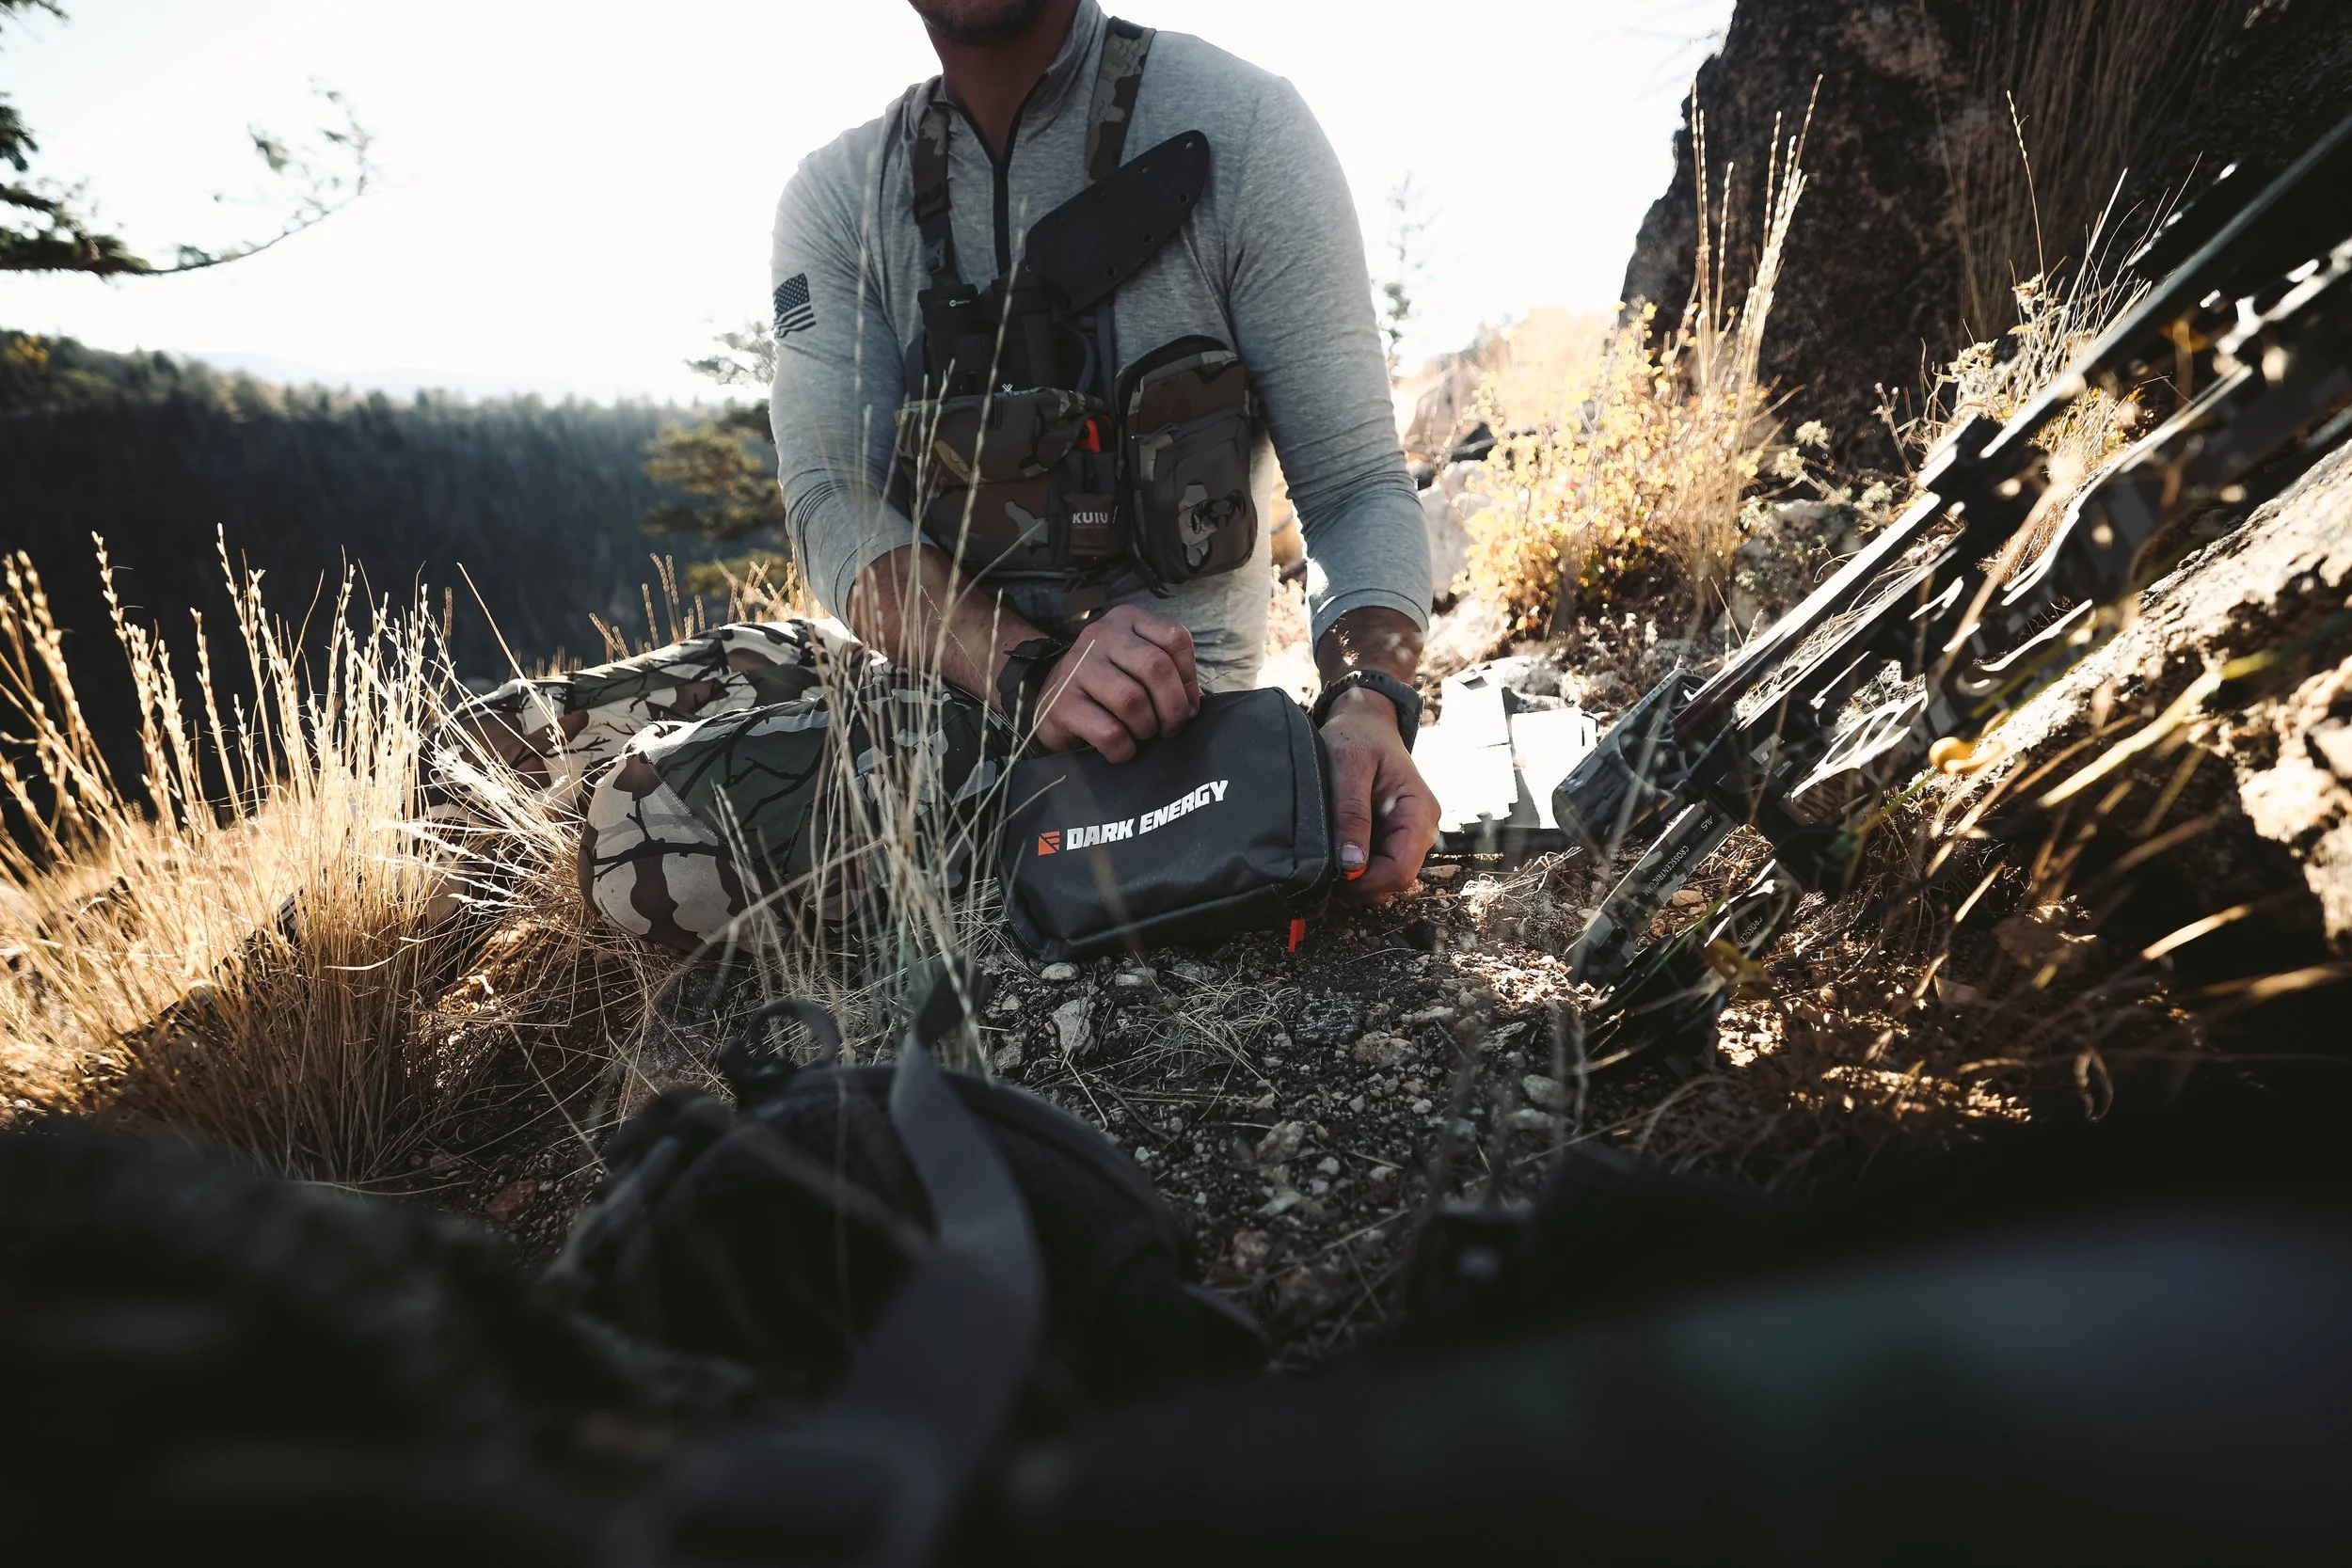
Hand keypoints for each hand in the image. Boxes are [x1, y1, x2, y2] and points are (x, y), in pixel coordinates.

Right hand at [1027, 604, 1201, 761]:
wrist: (1048, 702)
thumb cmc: (1104, 688)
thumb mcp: (1135, 666)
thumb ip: (1169, 674)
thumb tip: (1195, 705)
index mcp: (1126, 620)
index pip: (1175, 638)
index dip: (1189, 678)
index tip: (1188, 705)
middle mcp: (1100, 635)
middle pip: (1157, 667)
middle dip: (1173, 707)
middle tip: (1170, 728)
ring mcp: (1077, 666)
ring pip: (1133, 700)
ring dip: (1147, 728)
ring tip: (1142, 734)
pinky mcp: (1062, 702)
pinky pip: (1109, 731)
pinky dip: (1124, 748)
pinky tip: (1121, 748)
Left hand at [1319, 685, 1438, 901]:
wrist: (1364, 720)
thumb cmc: (1357, 736)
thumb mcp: (1349, 766)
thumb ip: (1351, 812)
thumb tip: (1352, 864)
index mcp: (1419, 811)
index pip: (1400, 870)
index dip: (1366, 882)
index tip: (1332, 874)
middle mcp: (1420, 828)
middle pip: (1393, 880)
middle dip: (1359, 883)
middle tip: (1322, 869)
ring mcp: (1407, 834)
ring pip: (1383, 877)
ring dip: (1355, 877)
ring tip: (1326, 857)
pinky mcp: (1391, 835)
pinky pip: (1375, 865)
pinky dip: (1353, 865)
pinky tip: (1333, 850)